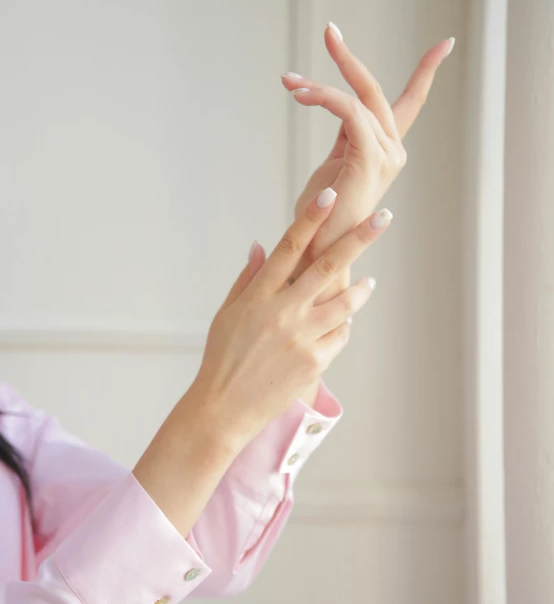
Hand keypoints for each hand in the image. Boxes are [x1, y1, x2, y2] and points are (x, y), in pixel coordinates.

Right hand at [188, 188, 387, 446]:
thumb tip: (261, 244)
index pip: (289, 247)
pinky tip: (342, 323)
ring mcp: (302, 337)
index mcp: (258, 295)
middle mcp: (283, 312)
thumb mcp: (227, 314)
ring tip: (369, 282)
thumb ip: (247, 278)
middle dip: (358, 238)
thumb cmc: (222, 358)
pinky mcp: (315, 361)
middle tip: (383, 217)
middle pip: (328, 266)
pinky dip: (343, 325)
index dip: (311, 218)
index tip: (331, 195)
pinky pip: (340, 335)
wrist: (224, 408)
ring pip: (345, 302)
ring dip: (361, 288)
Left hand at [281, 24, 454, 301]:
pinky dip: (325, 98)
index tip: (444, 46)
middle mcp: (391, 152)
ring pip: (359, 99)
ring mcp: (385, 157)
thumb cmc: (320, 218)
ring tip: (290, 83)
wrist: (316, 254)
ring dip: (321, 85)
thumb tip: (343, 107)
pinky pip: (350, 113)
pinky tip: (300, 96)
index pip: (408, 104)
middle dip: (351, 59)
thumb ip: (345, 138)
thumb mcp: (333, 167)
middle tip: (330, 31)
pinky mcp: (369, 161)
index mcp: (384, 151)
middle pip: (377, 93)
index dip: (426, 74)